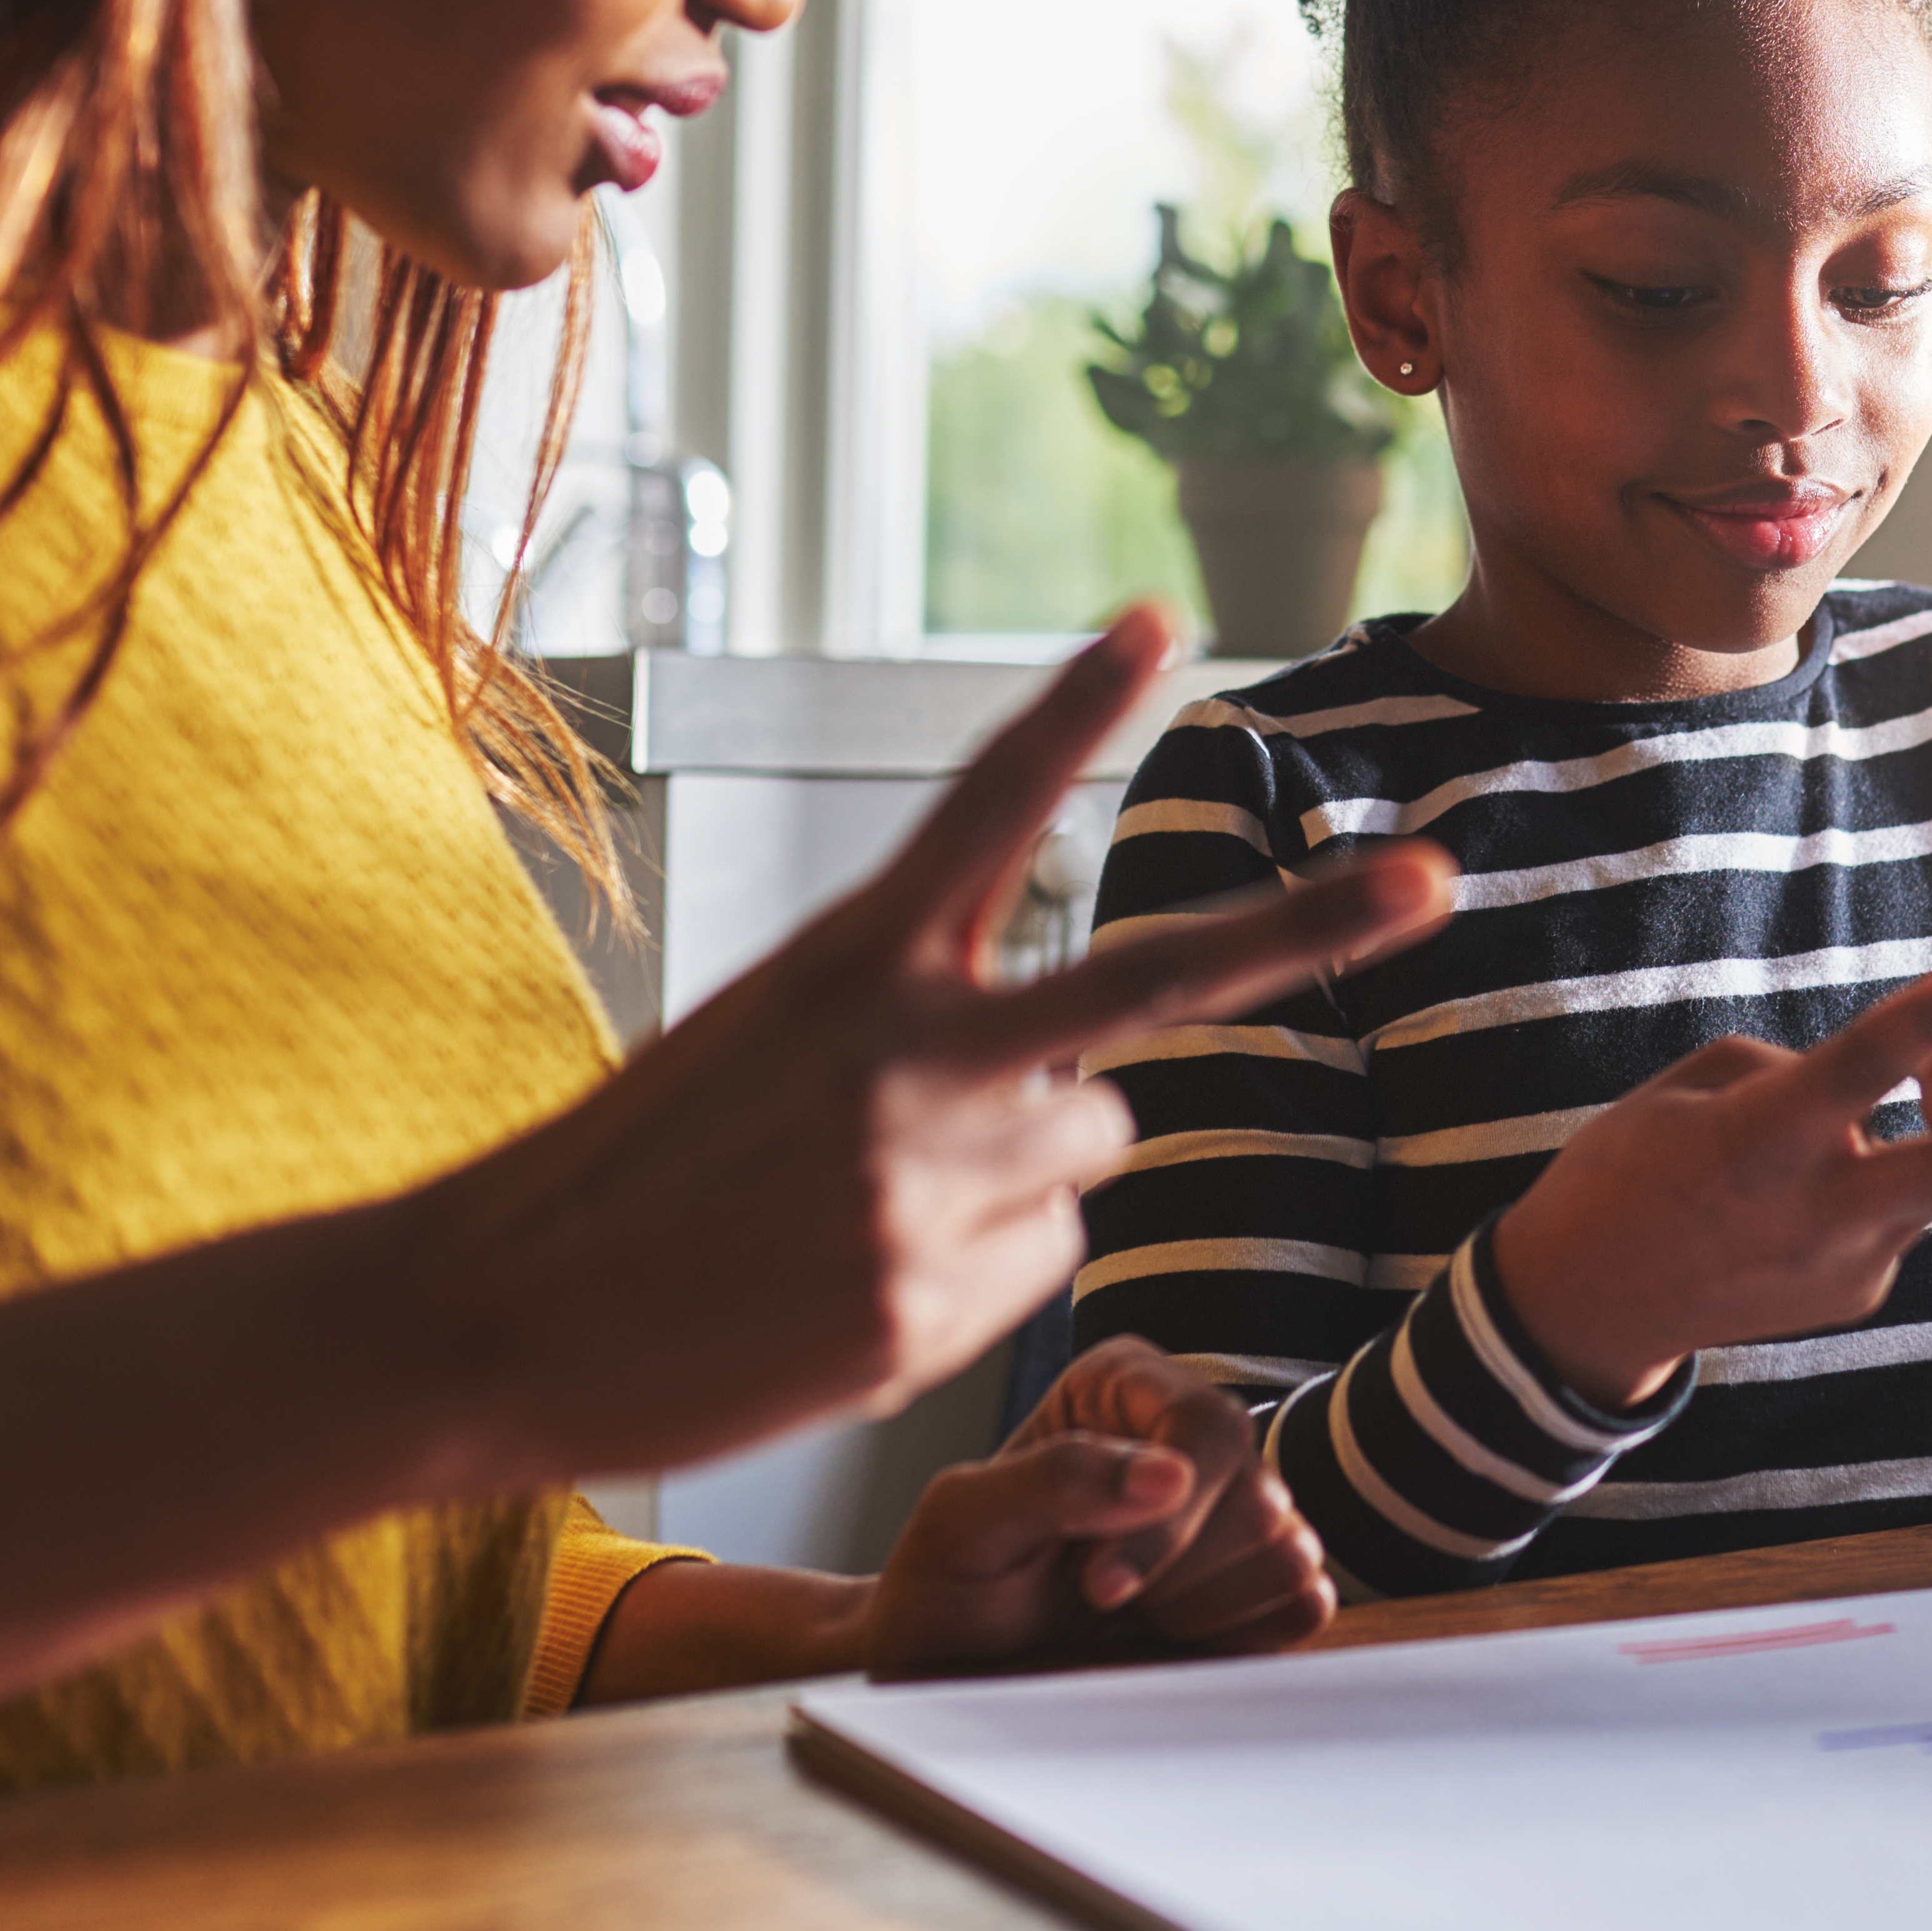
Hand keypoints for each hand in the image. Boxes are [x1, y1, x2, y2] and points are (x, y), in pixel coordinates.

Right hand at [411, 602, 1456, 1491]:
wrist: (495, 1316)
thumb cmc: (638, 1177)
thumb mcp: (769, 1052)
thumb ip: (927, 1042)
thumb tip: (1092, 1105)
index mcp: (850, 961)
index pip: (986, 806)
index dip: (1073, 705)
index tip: (1159, 614)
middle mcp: (911, 1057)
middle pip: (1154, 978)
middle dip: (1311, 928)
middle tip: (1436, 881)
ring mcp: (932, 1184)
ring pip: (1090, 1146)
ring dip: (1024, 1167)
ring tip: (866, 1207)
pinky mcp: (929, 1305)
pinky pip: (1041, 1265)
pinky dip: (980, 1273)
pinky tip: (854, 1287)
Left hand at [861, 1335, 1331, 1675]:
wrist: (955, 1664)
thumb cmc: (948, 1582)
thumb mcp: (962, 1522)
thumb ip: (1053, 1478)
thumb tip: (1171, 1473)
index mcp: (1124, 1384)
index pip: (1206, 1426)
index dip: (1168, 1518)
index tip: (1096, 1583)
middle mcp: (1190, 1433)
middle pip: (1256, 1496)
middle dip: (1171, 1571)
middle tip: (1091, 1591)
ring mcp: (1235, 1503)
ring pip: (1287, 1552)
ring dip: (1197, 1607)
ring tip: (1123, 1607)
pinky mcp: (1262, 1575)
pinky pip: (1303, 1603)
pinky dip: (1234, 1635)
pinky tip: (1166, 1631)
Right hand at [1495, 968, 1931, 1407]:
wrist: (1588, 1306)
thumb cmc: (1627, 1172)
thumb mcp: (1688, 1091)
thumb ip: (1792, 1073)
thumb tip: (1880, 1081)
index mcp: (1759, 1144)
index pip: (1862, 1071)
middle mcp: (1819, 1215)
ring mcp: (1848, 1266)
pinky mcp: (1859, 1292)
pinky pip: (1899, 1208)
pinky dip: (1888, 1167)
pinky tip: (1829, 1169)